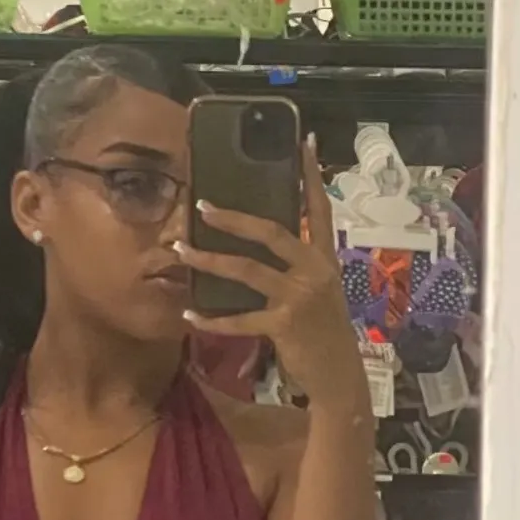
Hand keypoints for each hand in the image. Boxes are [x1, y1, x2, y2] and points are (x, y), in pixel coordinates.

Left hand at [179, 137, 366, 412]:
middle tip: (202, 205)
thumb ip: (299, 270)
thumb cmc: (324, 334)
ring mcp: (299, 297)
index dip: (311, 178)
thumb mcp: (321, 294)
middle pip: (271, 233)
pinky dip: (212, 320)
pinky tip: (189, 317)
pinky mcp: (284, 325)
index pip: (318, 211)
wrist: (339, 376)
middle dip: (234, 218)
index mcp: (324, 260)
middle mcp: (314, 272)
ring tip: (180, 251)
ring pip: (247, 270)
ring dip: (209, 259)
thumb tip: (264, 253)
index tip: (305, 143)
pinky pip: (239, 319)